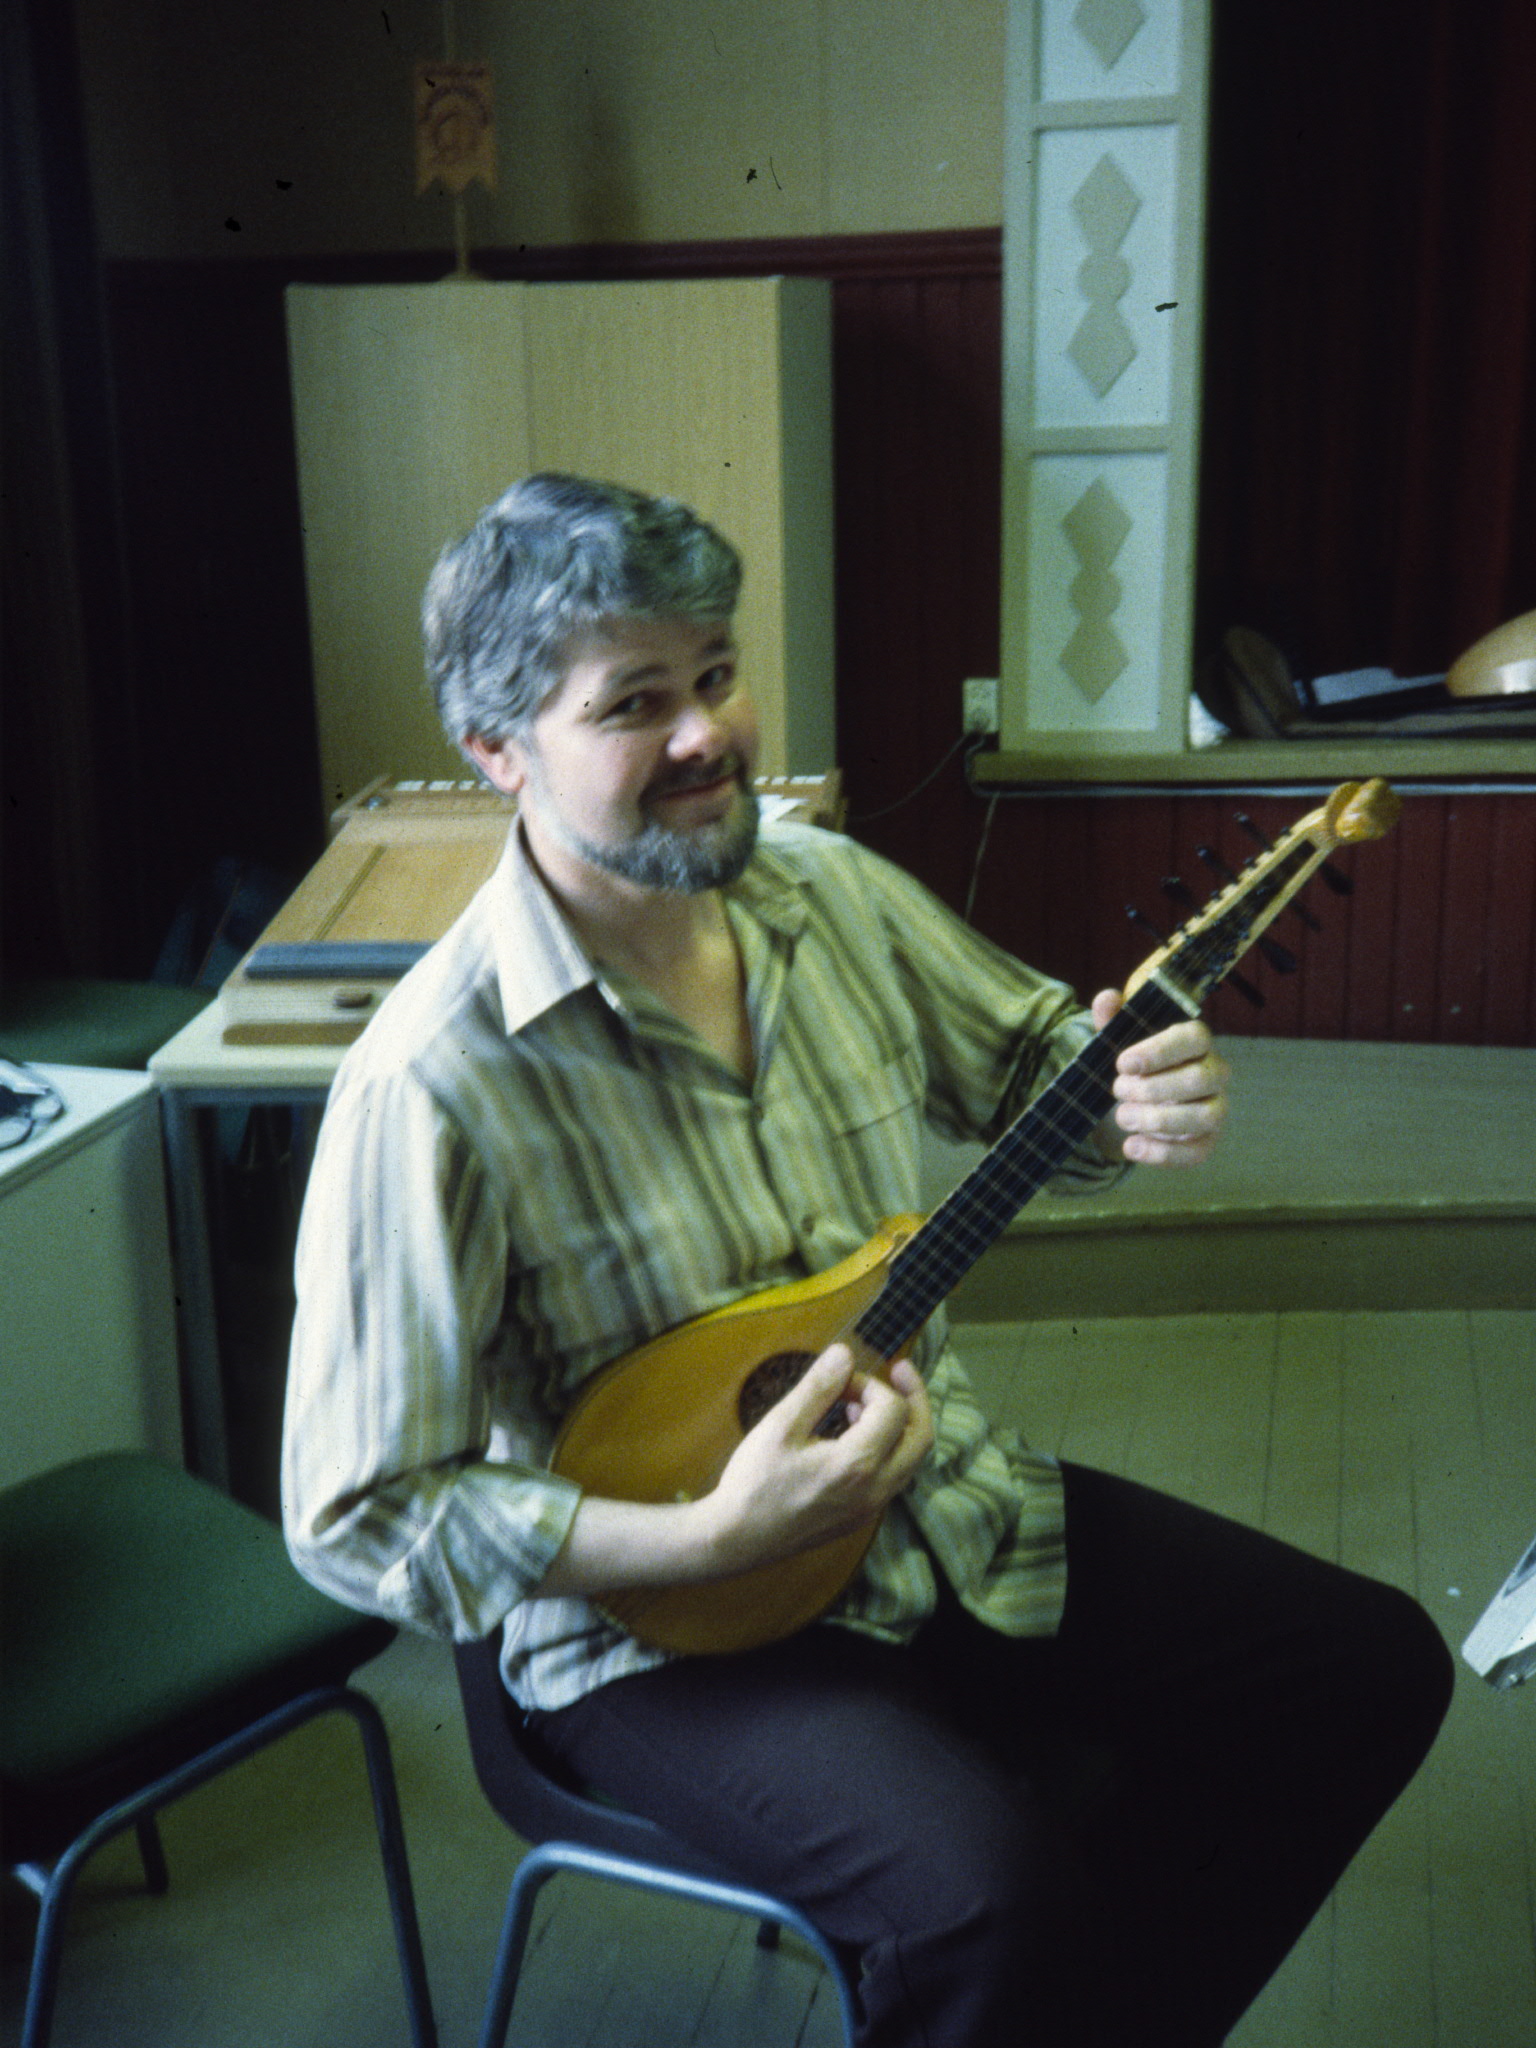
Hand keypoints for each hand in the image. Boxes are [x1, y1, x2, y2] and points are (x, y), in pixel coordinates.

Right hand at [702, 1343, 933, 1573]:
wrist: (736, 1541)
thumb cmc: (754, 1483)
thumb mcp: (781, 1426)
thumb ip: (818, 1387)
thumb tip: (845, 1353)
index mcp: (857, 1465)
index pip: (893, 1409)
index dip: (870, 1383)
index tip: (839, 1380)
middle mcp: (875, 1490)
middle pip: (921, 1437)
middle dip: (913, 1398)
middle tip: (900, 1370)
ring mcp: (870, 1509)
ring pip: (910, 1460)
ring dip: (899, 1425)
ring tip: (861, 1405)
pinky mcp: (859, 1518)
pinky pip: (892, 1477)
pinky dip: (886, 1448)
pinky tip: (852, 1436)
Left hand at [1091, 987, 1228, 1166]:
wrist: (1134, 1104)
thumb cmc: (1134, 1067)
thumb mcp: (1119, 1041)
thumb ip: (1113, 1020)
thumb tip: (1107, 998)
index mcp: (1195, 1042)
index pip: (1194, 1037)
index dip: (1160, 1050)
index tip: (1123, 1063)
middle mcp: (1214, 1074)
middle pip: (1200, 1079)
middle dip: (1153, 1088)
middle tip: (1117, 1090)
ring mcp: (1215, 1110)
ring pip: (1204, 1117)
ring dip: (1158, 1119)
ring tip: (1123, 1117)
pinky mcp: (1206, 1142)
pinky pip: (1196, 1153)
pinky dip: (1162, 1154)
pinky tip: (1131, 1146)